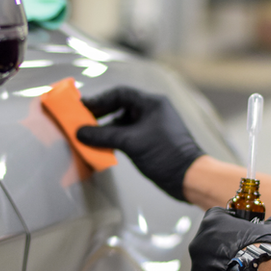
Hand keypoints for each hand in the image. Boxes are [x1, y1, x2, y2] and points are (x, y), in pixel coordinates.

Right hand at [76, 87, 204, 200]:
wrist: (189, 177)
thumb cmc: (166, 154)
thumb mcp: (131, 143)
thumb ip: (104, 136)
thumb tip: (81, 133)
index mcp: (152, 103)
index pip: (120, 94)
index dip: (99, 99)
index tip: (81, 106)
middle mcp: (152, 111)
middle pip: (120, 106)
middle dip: (100, 113)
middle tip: (81, 120)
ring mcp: (152, 126)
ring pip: (123, 121)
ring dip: (106, 128)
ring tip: (89, 134)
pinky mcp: (150, 140)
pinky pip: (127, 134)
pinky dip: (114, 138)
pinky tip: (102, 145)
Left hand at [188, 208, 270, 270]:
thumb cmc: (265, 250)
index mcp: (212, 222)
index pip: (217, 215)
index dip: (229, 221)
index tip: (240, 228)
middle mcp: (199, 242)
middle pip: (209, 239)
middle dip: (223, 244)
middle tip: (240, 250)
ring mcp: (197, 266)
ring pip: (207, 262)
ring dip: (220, 264)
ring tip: (240, 269)